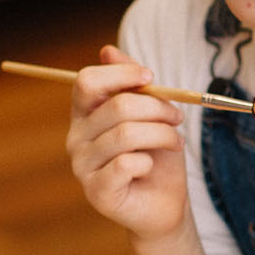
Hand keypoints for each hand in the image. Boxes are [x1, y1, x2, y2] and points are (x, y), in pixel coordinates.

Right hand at [67, 45, 188, 241]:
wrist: (165, 204)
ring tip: (176, 142)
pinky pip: (126, 164)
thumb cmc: (157, 155)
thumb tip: (107, 50)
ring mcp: (82, 166)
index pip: (88, 81)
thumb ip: (131, 84)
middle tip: (178, 119)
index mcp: (85, 114)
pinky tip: (152, 167)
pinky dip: (149, 162)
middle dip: (158, 109)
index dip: (122, 74)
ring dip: (162, 135)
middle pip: (116, 107)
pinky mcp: (96, 191)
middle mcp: (76, 138)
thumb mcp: (151, 114)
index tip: (151, 77)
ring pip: (126, 134)